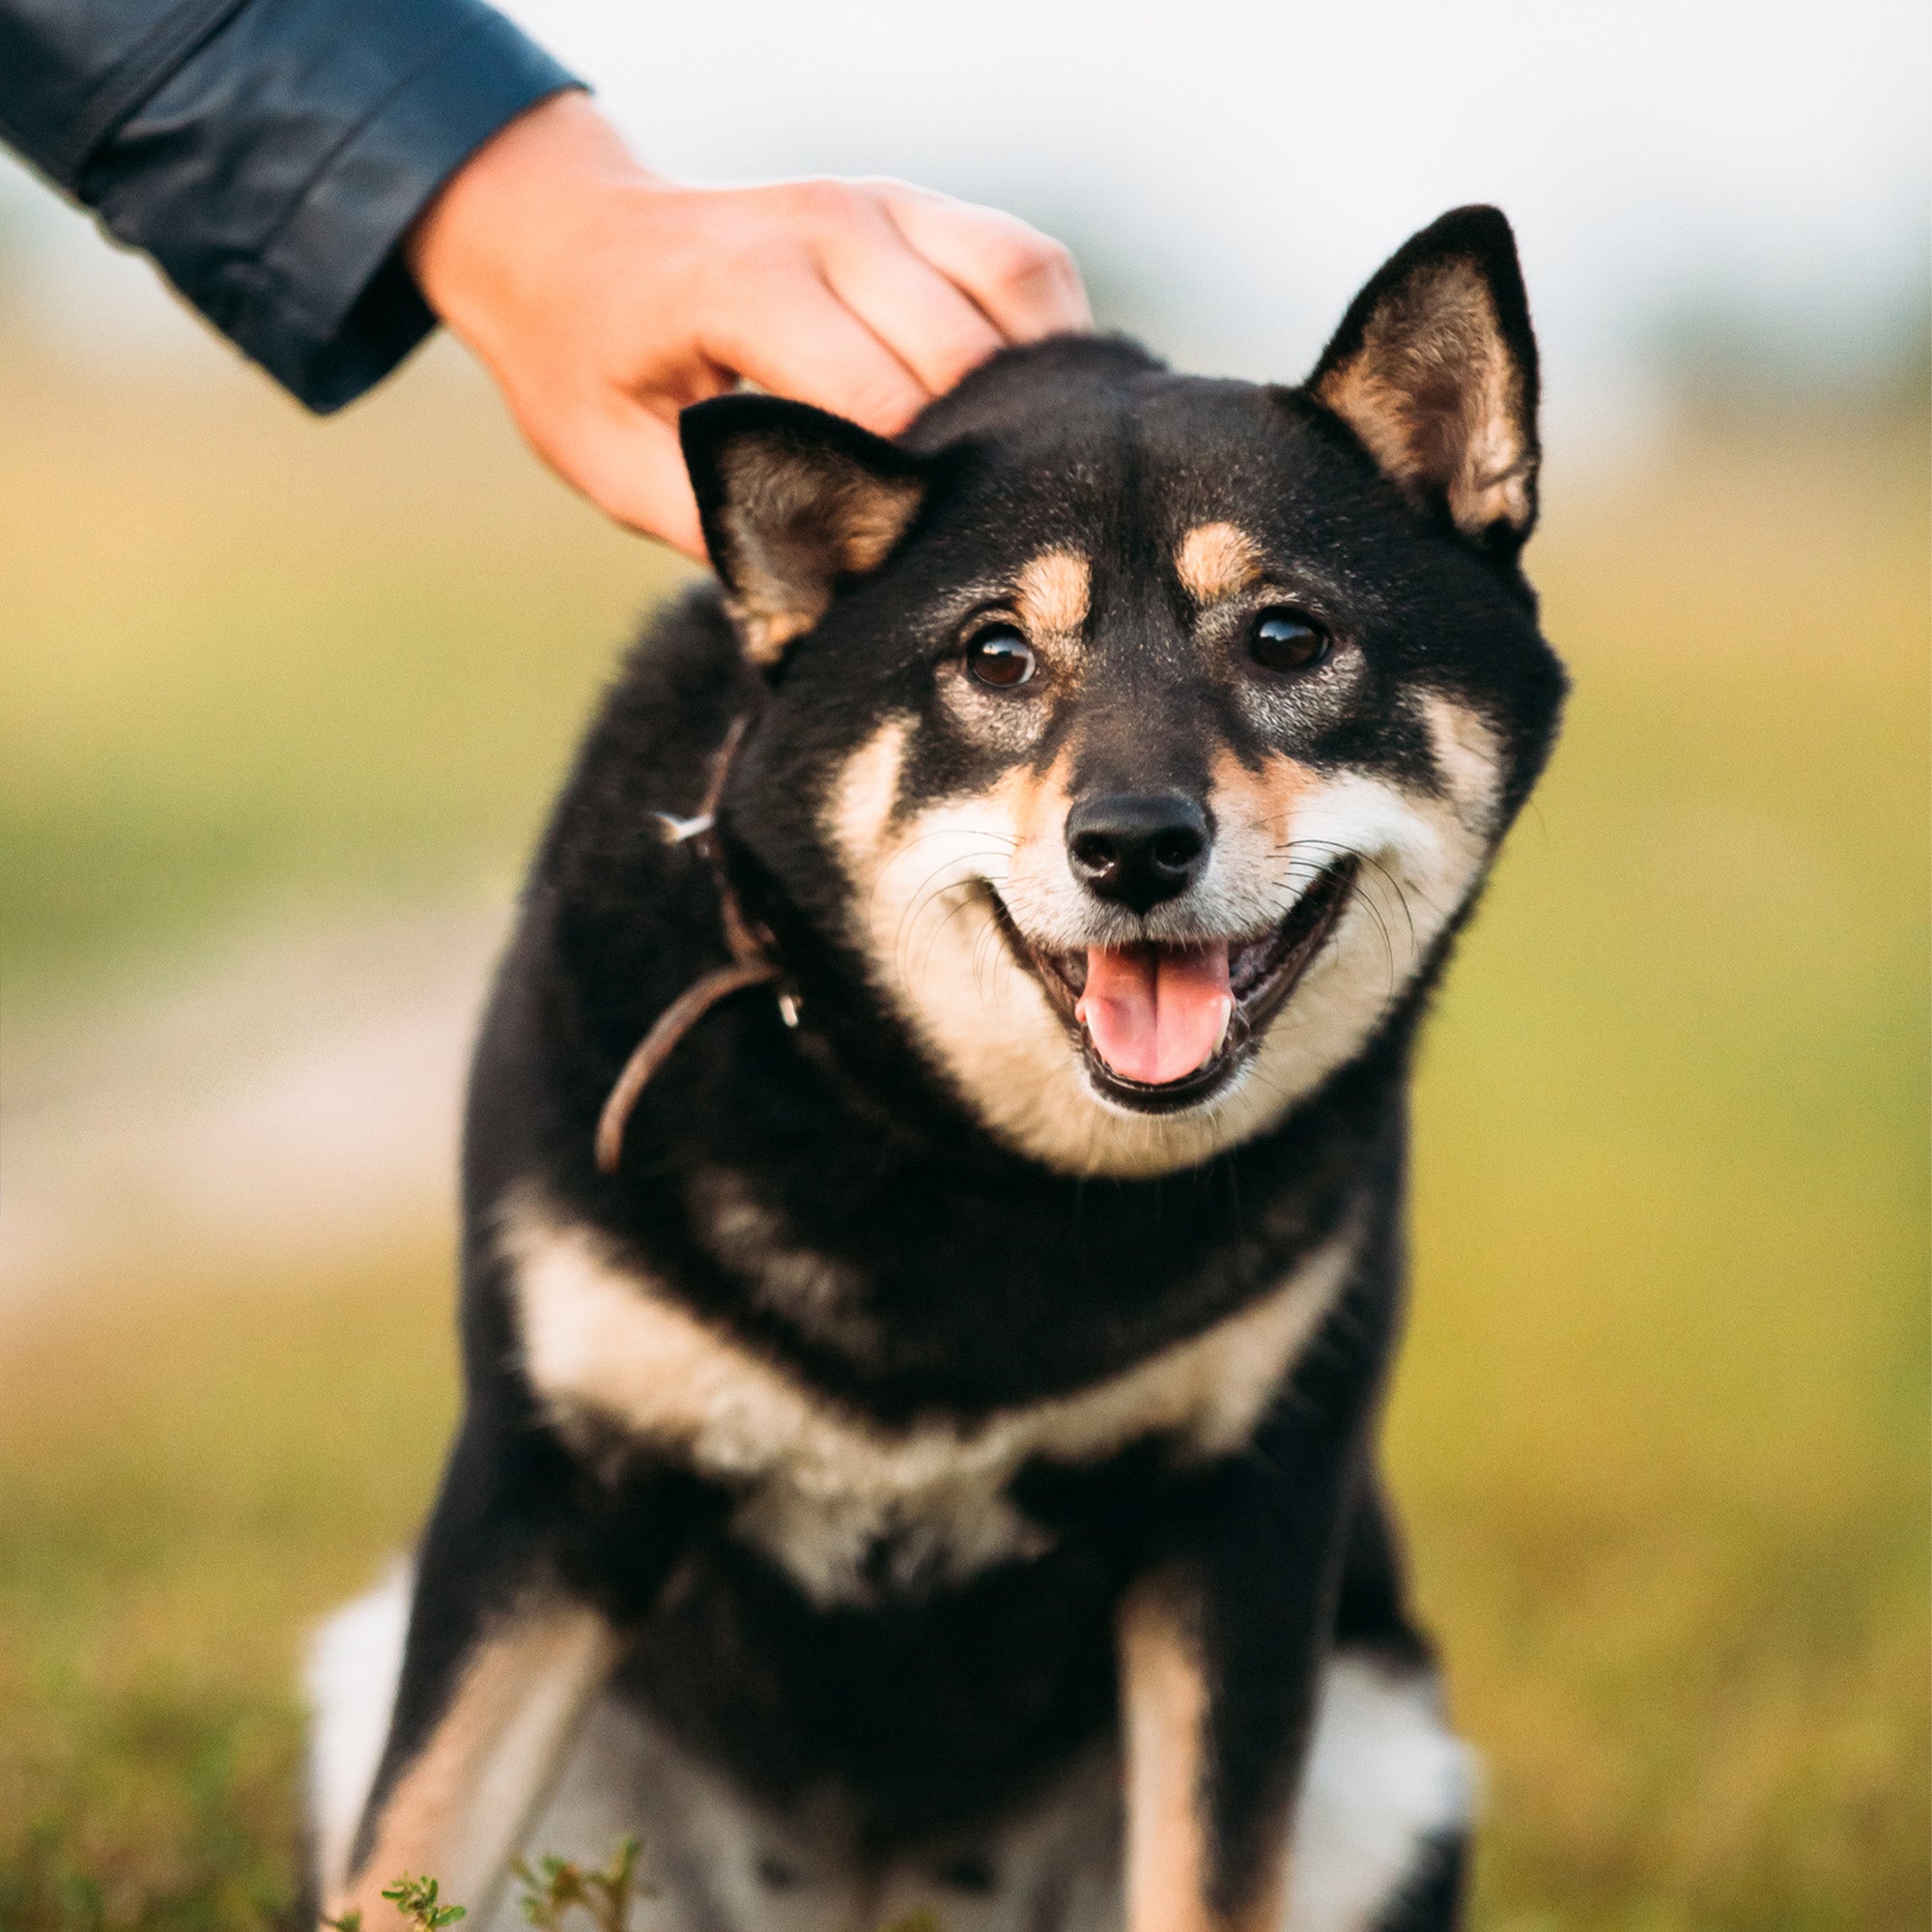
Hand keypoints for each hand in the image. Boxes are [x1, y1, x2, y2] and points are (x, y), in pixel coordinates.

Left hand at [407, 92, 1091, 556]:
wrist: (568, 239)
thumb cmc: (590, 367)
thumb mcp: (620, 469)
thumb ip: (724, 530)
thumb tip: (834, 605)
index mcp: (746, 285)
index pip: (883, 401)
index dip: (912, 500)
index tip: (913, 571)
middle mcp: (829, 226)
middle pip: (966, 356)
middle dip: (980, 461)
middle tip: (983, 552)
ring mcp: (883, 202)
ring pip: (1021, 289)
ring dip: (1041, 394)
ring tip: (1031, 484)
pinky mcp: (920, 207)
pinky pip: (1025, 265)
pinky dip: (1048, 338)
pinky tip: (1038, 416)